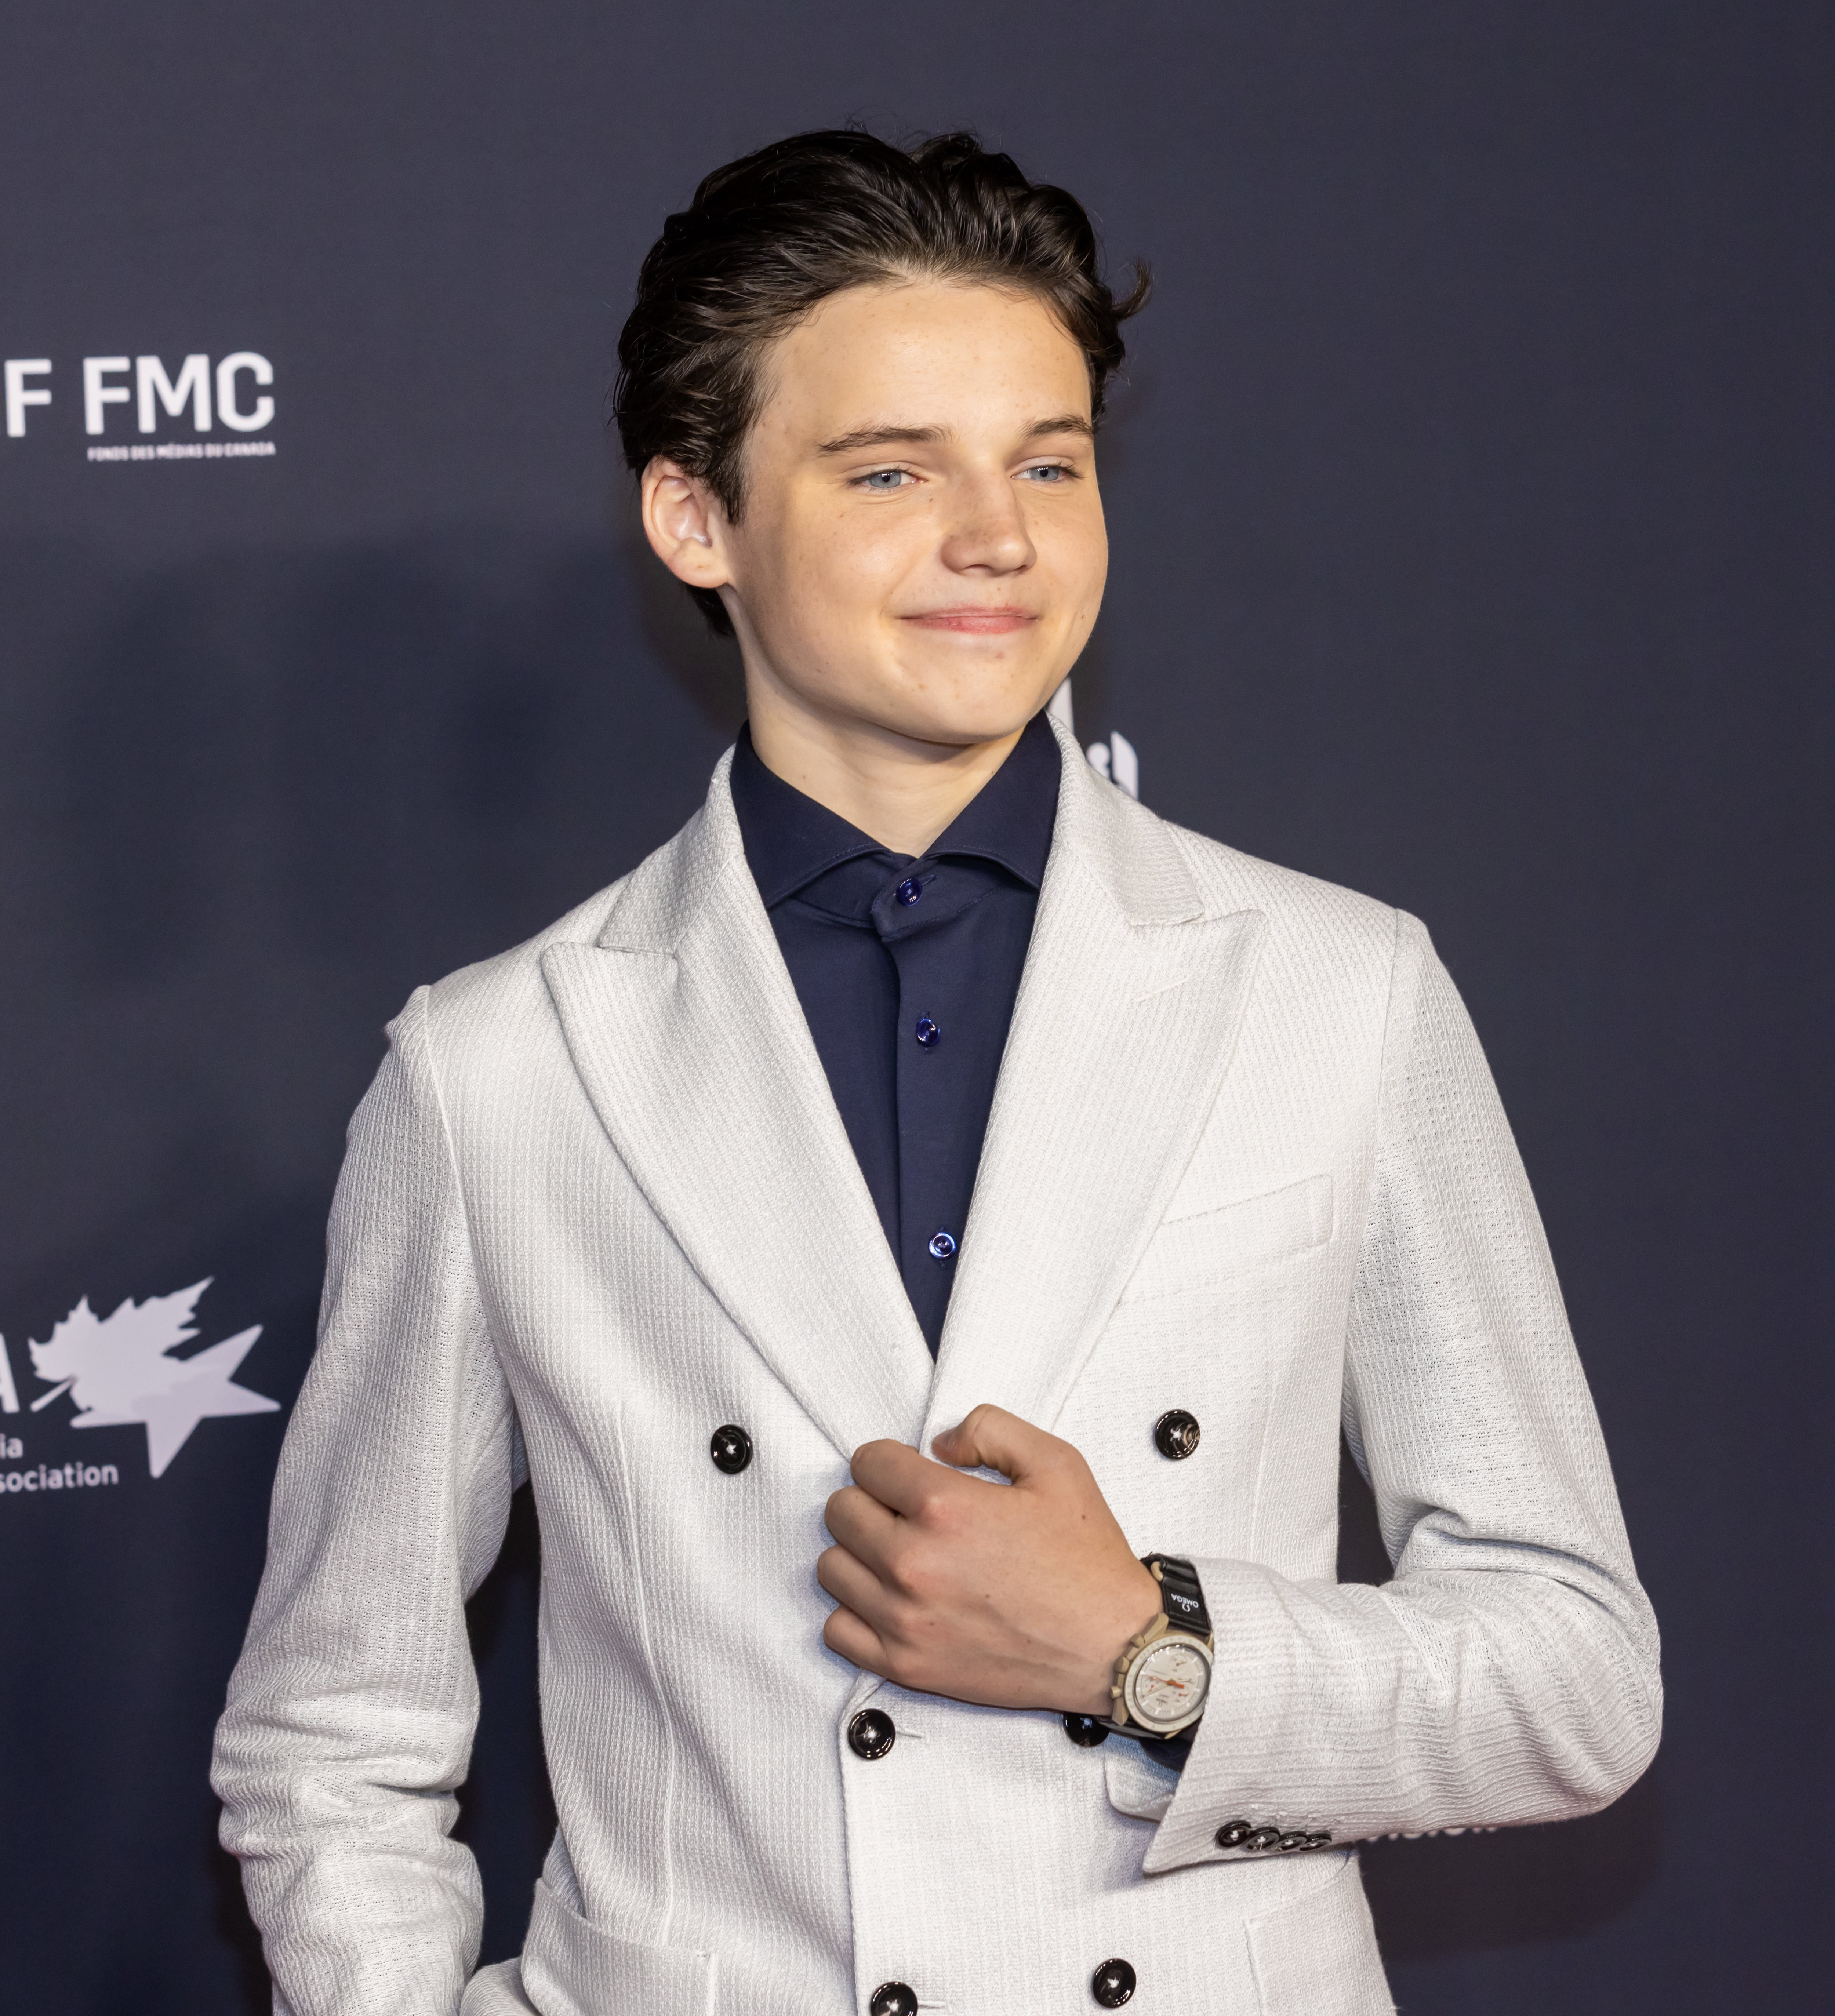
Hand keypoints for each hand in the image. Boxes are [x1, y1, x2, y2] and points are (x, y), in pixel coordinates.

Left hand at [818, 1403, 1161, 1714]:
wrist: (1112, 1647)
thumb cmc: (1087, 1563)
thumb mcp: (1056, 1464)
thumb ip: (990, 1430)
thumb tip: (939, 1444)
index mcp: (945, 1507)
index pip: (867, 1462)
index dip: (890, 1460)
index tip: (909, 1472)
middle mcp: (914, 1563)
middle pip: (841, 1511)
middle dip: (871, 1500)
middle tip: (906, 1511)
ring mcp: (905, 1619)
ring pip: (832, 1568)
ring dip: (859, 1553)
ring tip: (900, 1553)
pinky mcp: (907, 1665)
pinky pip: (838, 1631)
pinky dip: (856, 1613)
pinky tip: (891, 1600)